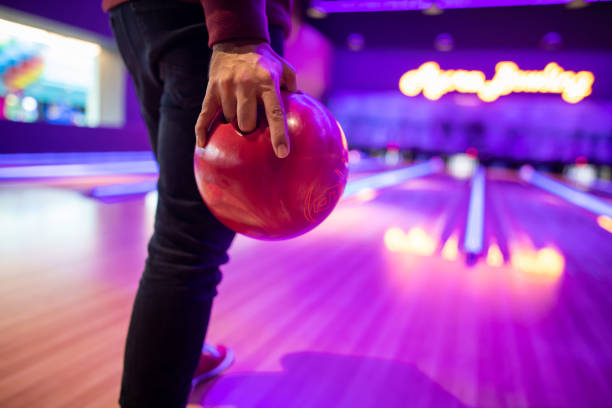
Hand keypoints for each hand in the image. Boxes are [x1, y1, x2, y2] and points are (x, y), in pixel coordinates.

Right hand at [195, 41, 296, 157]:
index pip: (274, 113)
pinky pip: (205, 115)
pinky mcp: (212, 89)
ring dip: (234, 122)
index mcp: (267, 82)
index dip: (278, 135)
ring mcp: (226, 87)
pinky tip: (203, 144)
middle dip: (250, 129)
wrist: (237, 40)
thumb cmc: (265, 60)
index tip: (282, 153)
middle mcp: (246, 85)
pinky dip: (203, 131)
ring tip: (239, 111)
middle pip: (246, 123)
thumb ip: (293, 88)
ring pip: (229, 120)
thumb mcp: (284, 68)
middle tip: (253, 123)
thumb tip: (303, 108)